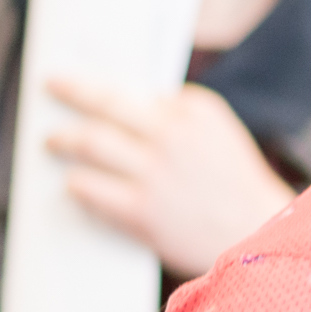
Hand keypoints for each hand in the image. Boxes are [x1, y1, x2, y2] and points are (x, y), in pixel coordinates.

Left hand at [43, 76, 291, 276]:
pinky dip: (75, 182)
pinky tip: (71, 182)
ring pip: (89, 143)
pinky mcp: (141, 212)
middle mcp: (173, 135)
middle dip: (71, 91)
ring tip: (53, 140)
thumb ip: (178, 116)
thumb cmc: (234, 185)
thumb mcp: (218, 134)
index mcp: (195, 111)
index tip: (76, 75)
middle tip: (52, 86)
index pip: (133, 86)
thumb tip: (120, 107)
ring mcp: (155, 173)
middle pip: (103, 104)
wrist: (258, 236)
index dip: (97, 79)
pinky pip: (89, 188)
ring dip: (63, 139)